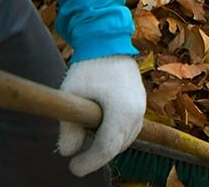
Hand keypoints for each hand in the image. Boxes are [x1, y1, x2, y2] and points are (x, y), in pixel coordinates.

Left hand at [56, 55, 145, 175]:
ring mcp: (142, 108)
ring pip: (125, 139)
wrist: (108, 40)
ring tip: (85, 140)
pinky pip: (130, 128)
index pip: (106, 149)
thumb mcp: (73, 95)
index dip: (89, 162)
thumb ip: (69, 126)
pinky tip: (99, 129)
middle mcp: (137, 112)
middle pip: (117, 147)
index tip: (73, 168)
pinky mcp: (141, 103)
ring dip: (107, 145)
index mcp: (122, 112)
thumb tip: (67, 153)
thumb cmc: (89, 66)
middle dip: (96, 155)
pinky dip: (115, 134)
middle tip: (75, 156)